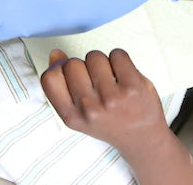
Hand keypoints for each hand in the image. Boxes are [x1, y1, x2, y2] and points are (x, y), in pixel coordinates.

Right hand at [42, 48, 167, 153]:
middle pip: (72, 63)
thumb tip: (56, 54)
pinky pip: (117, 54)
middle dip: (82, 65)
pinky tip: (123, 75)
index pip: (50, 78)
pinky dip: (120, 60)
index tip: (70, 72)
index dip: (59, 68)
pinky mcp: (133, 86)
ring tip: (110, 79)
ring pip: (94, 56)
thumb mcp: (79, 114)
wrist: (142, 138)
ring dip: (102, 62)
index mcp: (72, 117)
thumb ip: (63, 86)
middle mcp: (90, 109)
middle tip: (95, 80)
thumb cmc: (109, 122)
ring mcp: (112, 97)